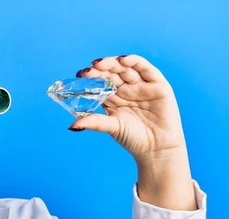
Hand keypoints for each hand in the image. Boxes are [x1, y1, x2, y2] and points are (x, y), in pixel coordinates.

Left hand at [70, 55, 186, 162]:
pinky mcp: (157, 84)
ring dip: (112, 63)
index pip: (101, 82)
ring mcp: (142, 85)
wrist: (157, 149)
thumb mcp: (111, 127)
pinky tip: (122, 60)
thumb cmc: (134, 138)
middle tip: (88, 71)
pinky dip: (134, 61)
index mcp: (114, 97)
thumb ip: (94, 122)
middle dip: (99, 70)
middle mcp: (127, 89)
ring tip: (99, 64)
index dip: (91, 77)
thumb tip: (71, 126)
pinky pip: (145, 68)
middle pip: (112, 73)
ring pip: (125, 68)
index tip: (80, 76)